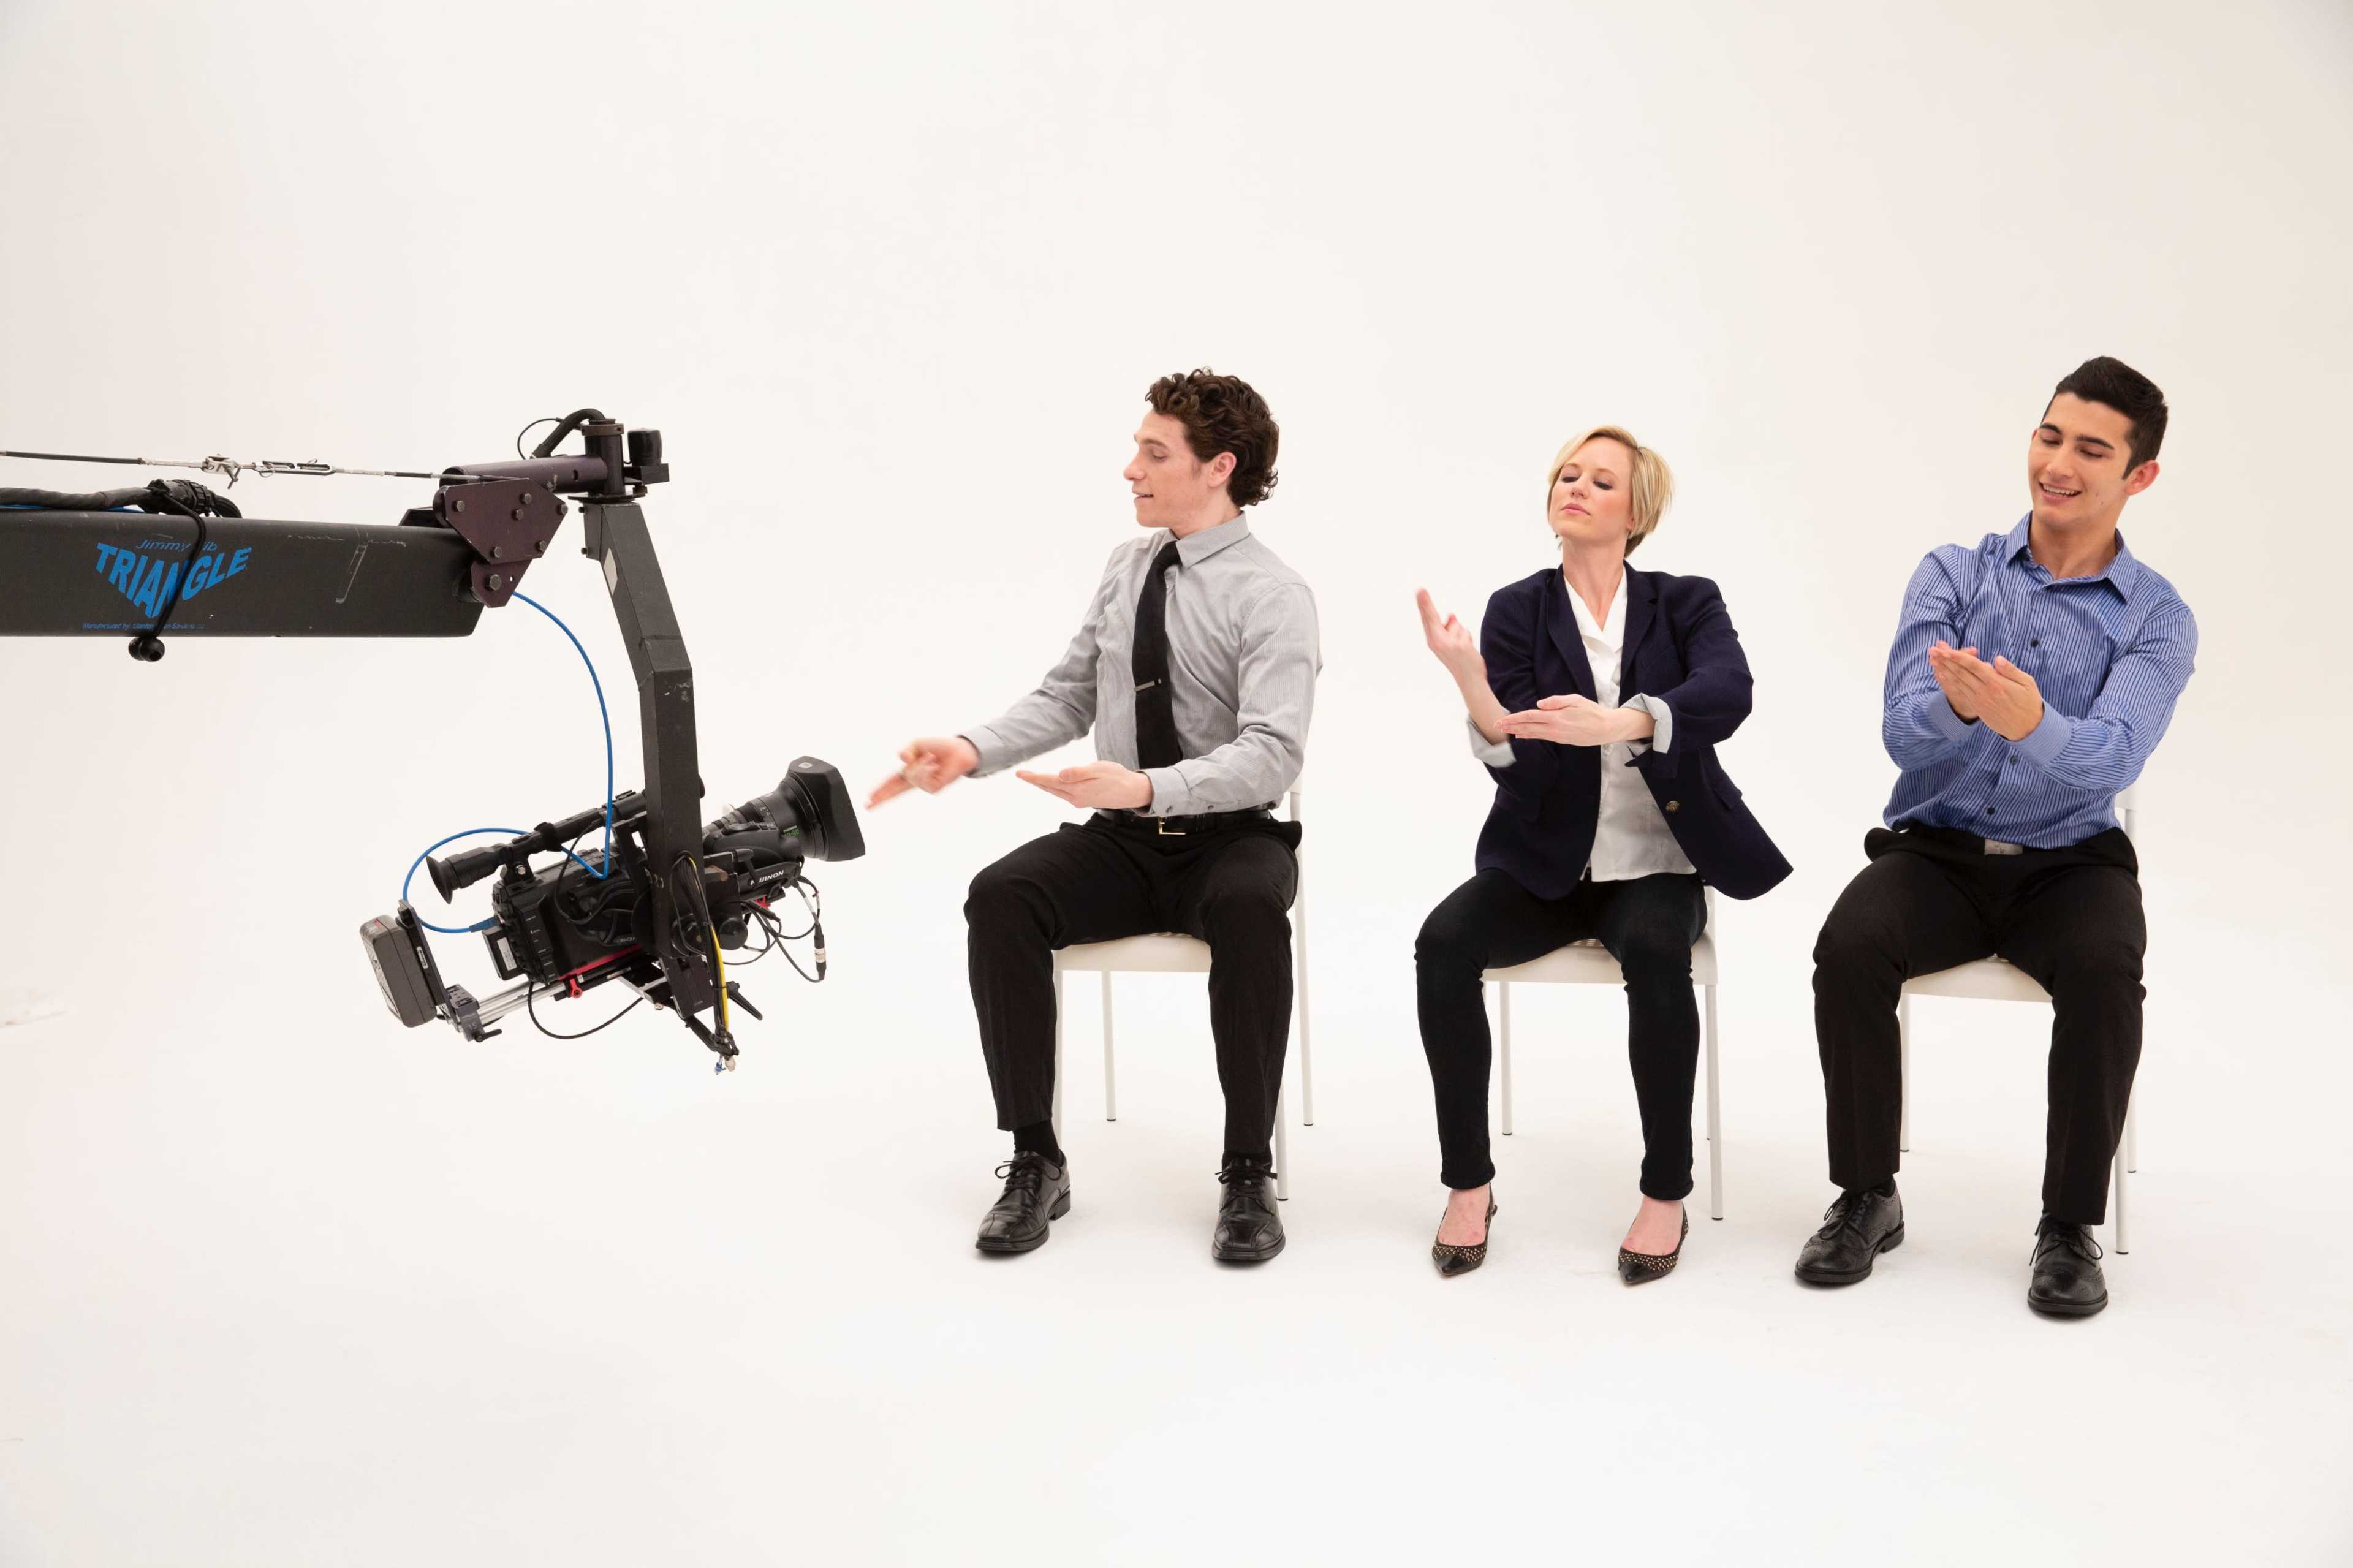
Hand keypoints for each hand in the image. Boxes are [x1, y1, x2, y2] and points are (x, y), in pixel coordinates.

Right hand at [867, 735, 979, 807]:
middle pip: (895, 791)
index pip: (892, 782)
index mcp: (909, 770)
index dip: (881, 791)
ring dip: (920, 765)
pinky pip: (923, 779)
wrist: (959, 750)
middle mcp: (915, 779)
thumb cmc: (939, 747)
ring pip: (912, 777)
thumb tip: (902, 760)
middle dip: (882, 796)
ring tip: (931, 758)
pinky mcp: (934, 788)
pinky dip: (927, 768)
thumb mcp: (918, 744)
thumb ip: (907, 751)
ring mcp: (924, 785)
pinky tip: (935, 764)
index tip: (869, 800)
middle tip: (868, 805)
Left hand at [1015, 761, 1152, 810]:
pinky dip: (1055, 788)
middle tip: (1020, 774)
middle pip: (1049, 788)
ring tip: (1032, 778)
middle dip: (1035, 781)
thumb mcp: (1098, 769)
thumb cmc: (1117, 777)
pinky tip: (1053, 784)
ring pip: (1056, 792)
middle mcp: (1075, 798)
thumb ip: (1078, 772)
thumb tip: (1059, 774)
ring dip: (1043, 785)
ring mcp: (1079, 801)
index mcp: (1077, 789)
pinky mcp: (1085, 800)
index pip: (1049, 782)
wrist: (1132, 792)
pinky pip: (1064, 794)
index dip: (1034, 777)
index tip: (1020, 773)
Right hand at [1415, 589, 1481, 678]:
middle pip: (1432, 617)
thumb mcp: (1450, 643)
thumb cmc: (1459, 659)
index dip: (1423, 604)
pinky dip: (1468, 638)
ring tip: (1462, 647)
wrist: (1469, 679)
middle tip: (1420, 589)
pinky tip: (1467, 650)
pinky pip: (1465, 631)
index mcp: (1432, 640)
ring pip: (1456, 624)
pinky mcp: (1459, 645)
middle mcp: (1436, 642)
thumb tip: (1451, 614)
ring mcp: (1447, 643)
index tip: (1419, 591)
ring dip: (1462, 633)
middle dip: (1426, 603)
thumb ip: (1448, 628)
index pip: (1427, 618)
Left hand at [1496, 693, 1649, 746]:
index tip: (1501, 720)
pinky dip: (1530, 736)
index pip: (1530, 717)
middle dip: (1511, 726)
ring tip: (1505, 731)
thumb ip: (1556, 701)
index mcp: (1556, 717)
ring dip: (1518, 731)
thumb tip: (1538, 705)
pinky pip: (1541, 738)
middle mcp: (1554, 729)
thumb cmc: (1592, 711)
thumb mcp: (1576, 700)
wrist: (1606, 728)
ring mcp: (1557, 737)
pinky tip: (1522, 736)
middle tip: (1496, 726)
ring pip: (1533, 734)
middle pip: (1527, 727)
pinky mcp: (1561, 740)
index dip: (1514, 719)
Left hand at [1926, 645, 2044, 741]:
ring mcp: (1978, 700)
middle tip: (1932, 650)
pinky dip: (1950, 682)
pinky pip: (1960, 692)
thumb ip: (2010, 670)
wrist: (2026, 729)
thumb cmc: (2029, 702)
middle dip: (1945, 660)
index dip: (1958, 657)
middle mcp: (1984, 692)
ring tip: (1933, 659)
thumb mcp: (2027, 683)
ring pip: (1958, 682)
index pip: (1974, 666)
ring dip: (1944, 669)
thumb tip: (1997, 658)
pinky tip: (1942, 675)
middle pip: (1961, 672)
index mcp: (1997, 683)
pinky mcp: (1977, 707)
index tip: (1945, 650)